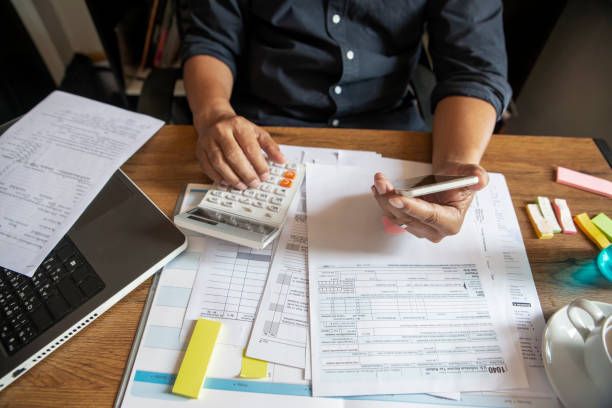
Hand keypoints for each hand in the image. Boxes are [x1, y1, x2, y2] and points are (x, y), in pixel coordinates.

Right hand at [195, 113, 284, 188]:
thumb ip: (270, 147)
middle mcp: (221, 131)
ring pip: (219, 163)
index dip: (258, 163)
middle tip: (254, 183)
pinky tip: (227, 183)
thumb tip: (281, 160)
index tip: (265, 175)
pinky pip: (208, 168)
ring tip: (242, 186)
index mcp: (238, 125)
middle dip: (245, 173)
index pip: (249, 147)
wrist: (213, 120)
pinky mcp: (200, 151)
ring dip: (231, 178)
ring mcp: (208, 141)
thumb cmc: (237, 129)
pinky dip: (218, 178)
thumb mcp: (256, 132)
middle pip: (233, 155)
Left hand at [372, 163, 488, 241]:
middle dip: (391, 199)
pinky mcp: (407, 223)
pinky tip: (379, 188)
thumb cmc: (459, 179)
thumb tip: (479, 181)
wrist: (449, 180)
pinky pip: (391, 213)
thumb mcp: (472, 174)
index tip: (396, 198)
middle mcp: (433, 231)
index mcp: (451, 223)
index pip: (429, 216)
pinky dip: (383, 200)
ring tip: (379, 181)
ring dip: (384, 198)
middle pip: (407, 217)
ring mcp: (418, 229)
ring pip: (395, 215)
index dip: (411, 207)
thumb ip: (477, 177)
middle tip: (381, 182)